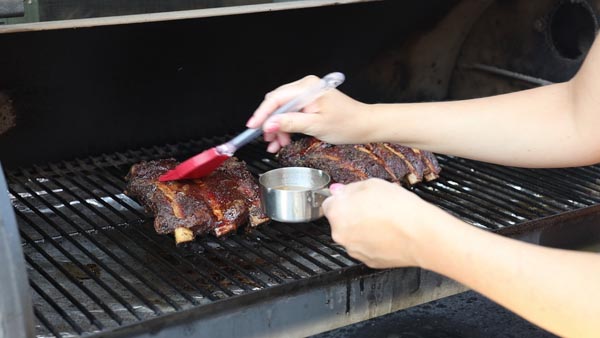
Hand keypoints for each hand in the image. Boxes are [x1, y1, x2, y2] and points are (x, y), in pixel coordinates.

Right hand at [246, 75, 369, 152]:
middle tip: (267, 140)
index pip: (276, 99)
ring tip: (276, 144)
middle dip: (270, 124)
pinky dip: (286, 126)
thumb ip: (291, 123)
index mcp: (307, 88)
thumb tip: (270, 123)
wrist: (364, 124)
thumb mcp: (316, 126)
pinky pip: (291, 113)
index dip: (262, 114)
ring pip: (282, 111)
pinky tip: (283, 139)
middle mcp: (306, 87)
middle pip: (277, 104)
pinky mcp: (309, 102)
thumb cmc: (347, 123)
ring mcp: (307, 94)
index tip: (252, 127)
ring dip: (277, 128)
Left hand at [322, 179, 449, 268]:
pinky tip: (388, 233)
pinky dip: (373, 241)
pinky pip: (366, 247)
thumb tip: (339, 191)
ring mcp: (354, 250)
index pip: (328, 204)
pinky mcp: (368, 261)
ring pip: (353, 235)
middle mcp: (340, 235)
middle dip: (353, 214)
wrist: (420, 234)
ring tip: (384, 220)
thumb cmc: (399, 208)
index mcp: (337, 213)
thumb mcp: (372, 184)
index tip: (354, 198)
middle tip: (373, 207)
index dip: (343, 199)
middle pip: (340, 221)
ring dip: (363, 228)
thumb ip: (350, 188)